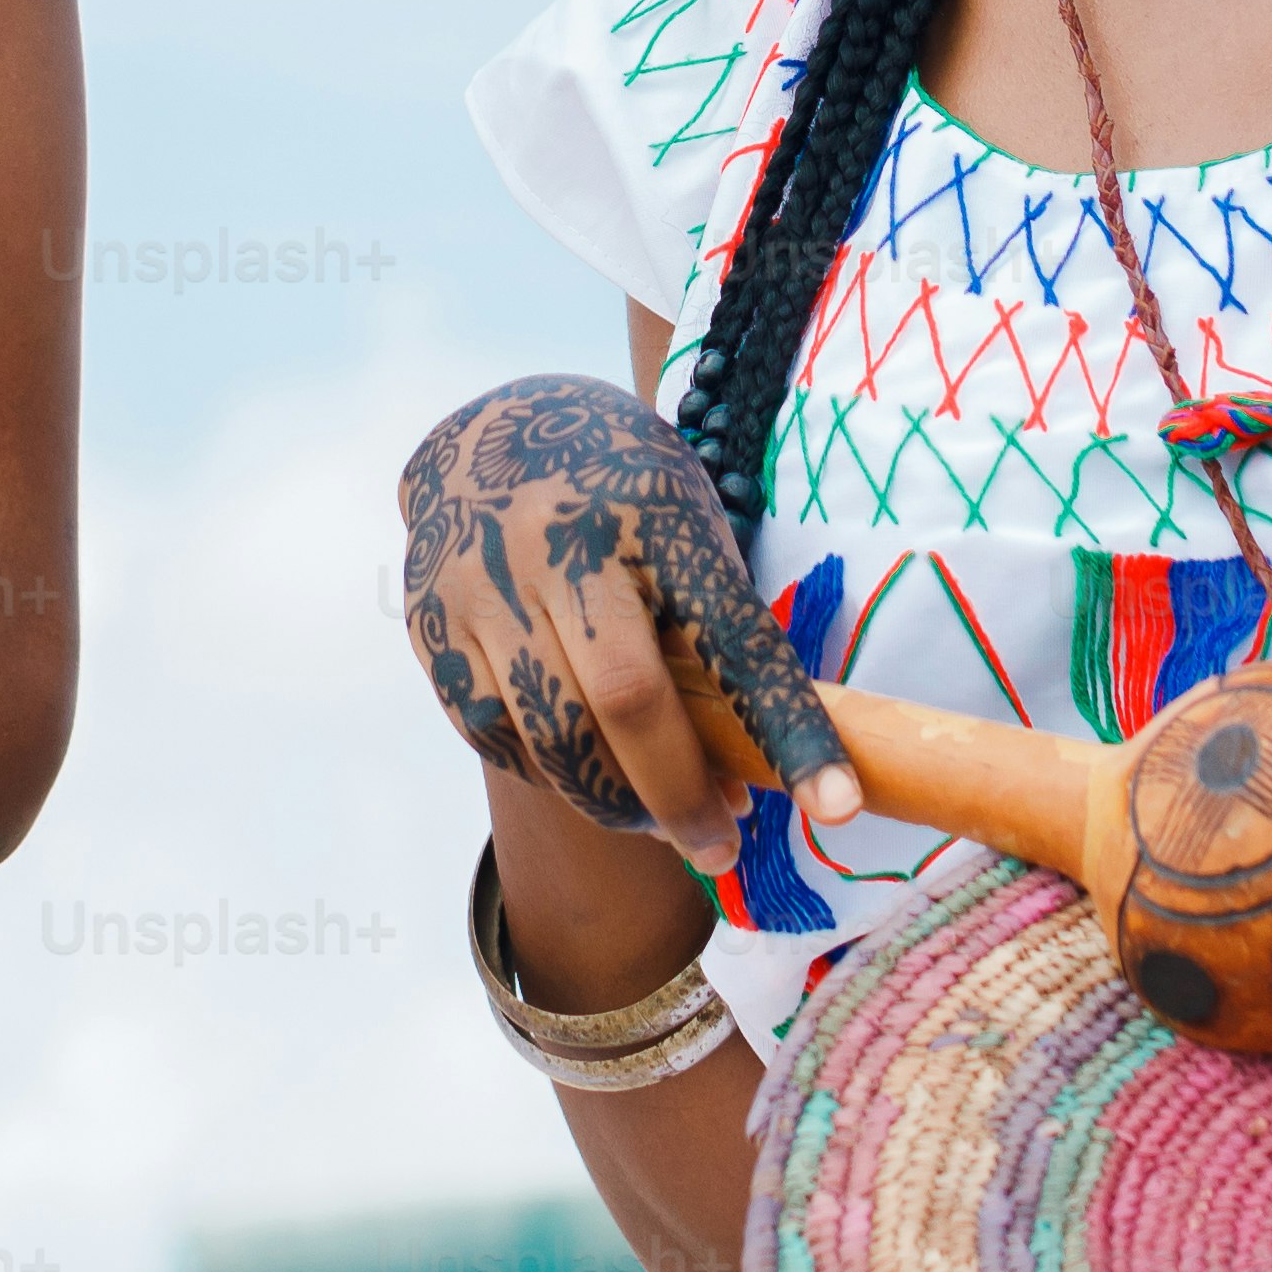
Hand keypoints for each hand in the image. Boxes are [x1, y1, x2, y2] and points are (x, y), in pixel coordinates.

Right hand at [394, 374, 854, 850]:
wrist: (491, 424)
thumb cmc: (622, 493)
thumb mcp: (683, 521)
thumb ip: (709, 626)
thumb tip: (745, 769)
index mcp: (655, 511)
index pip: (736, 639)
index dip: (791, 731)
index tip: (841, 808)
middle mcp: (561, 542)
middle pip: (630, 704)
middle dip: (683, 799)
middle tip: (722, 847)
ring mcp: (485, 584)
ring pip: (557, 740)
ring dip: (617, 806)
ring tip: (657, 817)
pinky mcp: (430, 625)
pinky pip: (497, 739)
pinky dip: (548, 774)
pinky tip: (580, 768)